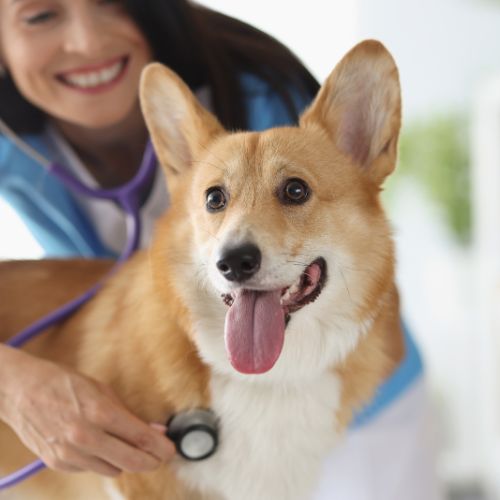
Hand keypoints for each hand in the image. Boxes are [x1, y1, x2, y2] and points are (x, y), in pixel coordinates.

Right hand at [0, 346, 174, 475]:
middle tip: (159, 455)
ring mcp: (69, 453)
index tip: (171, 450)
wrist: (22, 390)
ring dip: (124, 460)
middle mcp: (85, 437)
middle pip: (131, 461)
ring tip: (124, 443)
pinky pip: (91, 469)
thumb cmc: (64, 383)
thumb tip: (156, 430)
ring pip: (113, 469)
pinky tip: (97, 444)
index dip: (161, 447)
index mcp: (100, 412)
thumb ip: (129, 414)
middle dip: (151, 461)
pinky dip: (100, 460)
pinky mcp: (57, 463)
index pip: (141, 438)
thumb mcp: (102, 390)